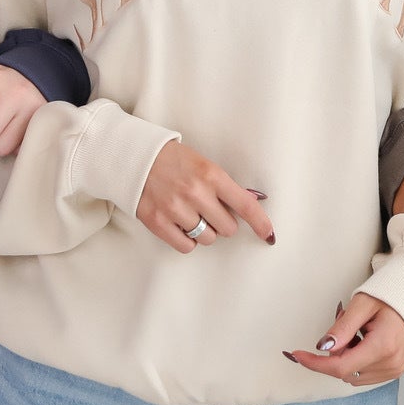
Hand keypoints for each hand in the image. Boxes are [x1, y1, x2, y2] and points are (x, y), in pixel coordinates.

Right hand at [135, 140, 274, 251]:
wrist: (135, 157)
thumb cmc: (173, 160)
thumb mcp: (204, 164)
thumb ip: (225, 186)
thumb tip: (251, 203)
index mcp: (211, 175)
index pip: (245, 205)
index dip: (260, 223)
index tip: (268, 234)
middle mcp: (195, 193)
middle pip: (227, 228)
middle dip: (223, 223)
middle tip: (211, 211)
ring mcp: (175, 209)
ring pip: (208, 238)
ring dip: (205, 231)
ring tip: (192, 214)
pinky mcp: (158, 222)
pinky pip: (187, 246)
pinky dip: (188, 240)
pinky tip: (182, 225)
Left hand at [286, 294, 403, 385]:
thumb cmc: (390, 297)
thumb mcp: (362, 304)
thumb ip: (342, 327)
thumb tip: (323, 347)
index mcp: (383, 345)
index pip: (341, 366)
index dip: (316, 363)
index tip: (297, 355)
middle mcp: (391, 363)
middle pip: (344, 371)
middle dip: (336, 352)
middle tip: (345, 325)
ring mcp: (394, 370)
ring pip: (352, 375)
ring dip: (346, 358)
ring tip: (360, 333)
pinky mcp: (395, 372)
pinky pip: (363, 376)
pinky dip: (357, 362)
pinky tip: (365, 343)